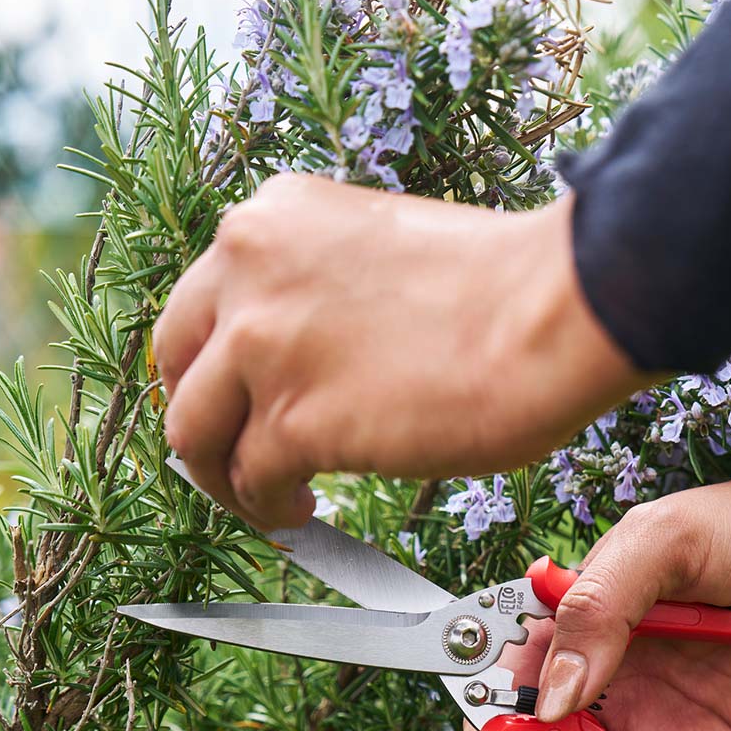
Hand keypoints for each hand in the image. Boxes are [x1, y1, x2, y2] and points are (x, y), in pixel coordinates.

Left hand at [155, 175, 640, 528]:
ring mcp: (261, 346)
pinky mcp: (294, 421)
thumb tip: (309, 357)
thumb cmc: (500, 286)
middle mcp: (245, 271)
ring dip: (225, 479)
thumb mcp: (377, 251)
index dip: (214, 367)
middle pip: (176, 367)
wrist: (554, 309)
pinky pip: (250, 483)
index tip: (238, 402)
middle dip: (201, 421)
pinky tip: (301, 511)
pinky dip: (269, 509)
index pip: (200, 304)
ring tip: (270, 500)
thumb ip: (320, 289)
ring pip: (194, 436)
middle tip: (233, 457)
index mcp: (271, 219)